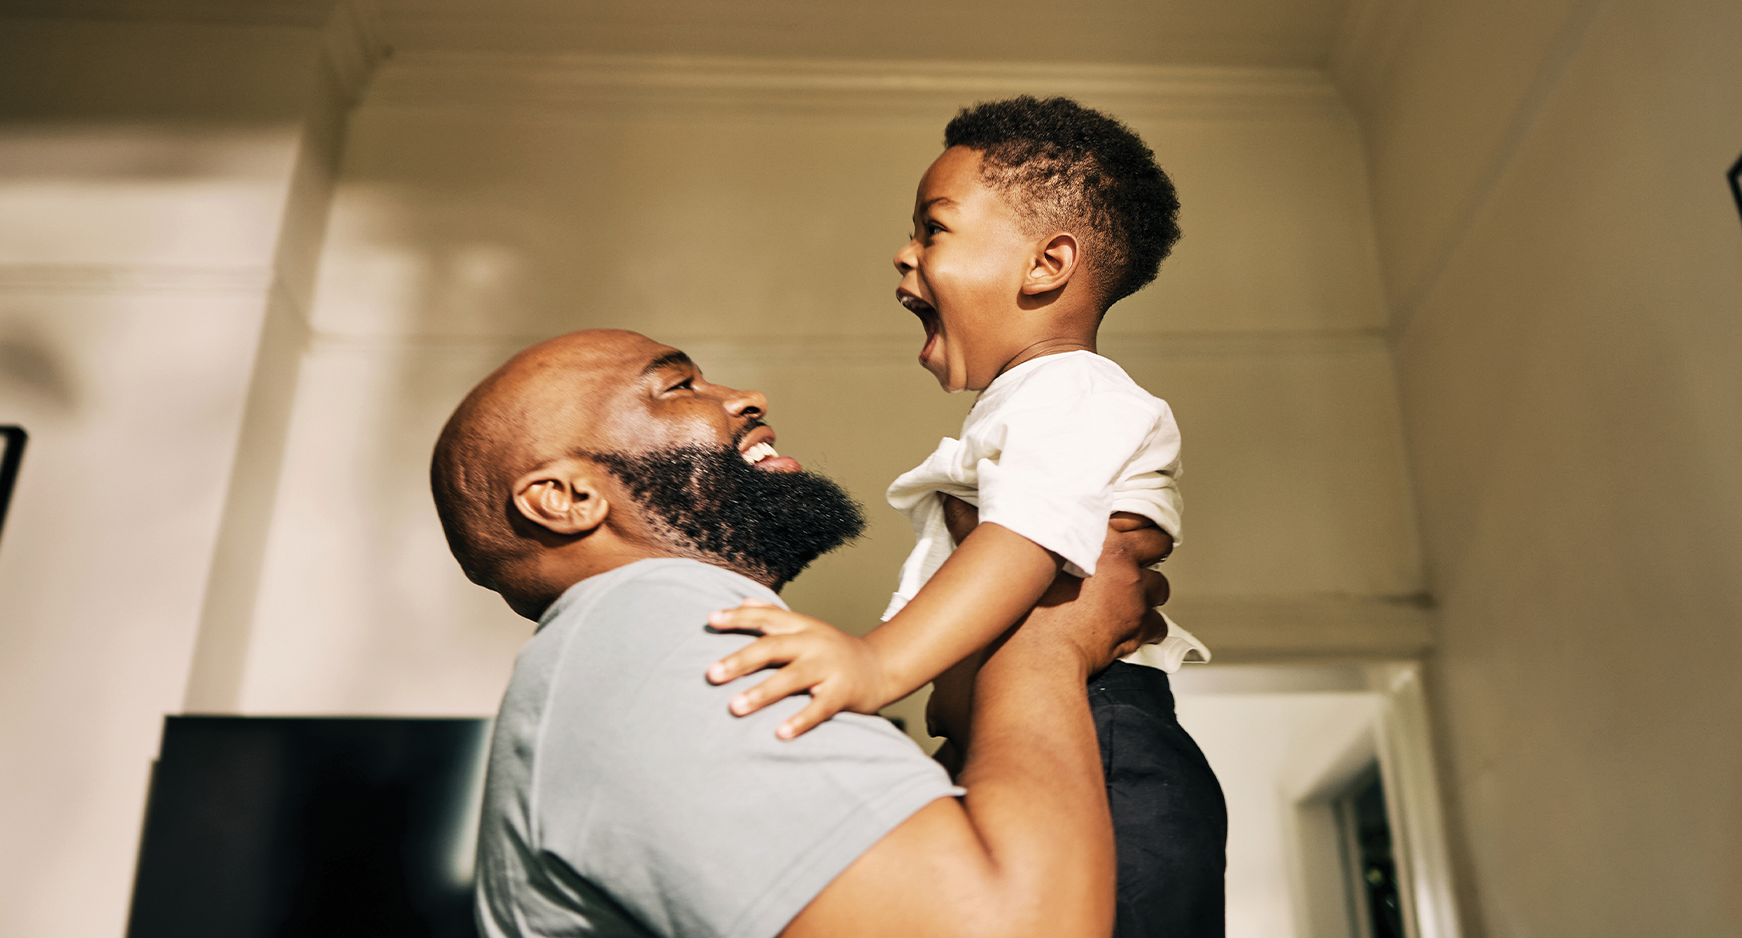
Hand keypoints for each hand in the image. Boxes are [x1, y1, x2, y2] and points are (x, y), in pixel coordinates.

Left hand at [706, 600, 895, 739]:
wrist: (880, 667)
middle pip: (774, 647)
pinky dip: (800, 720)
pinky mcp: (842, 693)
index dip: (738, 617)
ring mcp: (829, 668)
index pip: (766, 617)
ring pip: (793, 678)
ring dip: (762, 693)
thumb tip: (742, 601)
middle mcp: (814, 643)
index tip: (710, 620)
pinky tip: (780, 733)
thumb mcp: (807, 627)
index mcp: (802, 626)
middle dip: (741, 660)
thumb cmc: (833, 650)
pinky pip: (819, 708)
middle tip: (711, 674)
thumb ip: (775, 616)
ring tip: (735, 707)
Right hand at [928, 497, 1171, 740]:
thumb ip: (972, 526)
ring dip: (1147, 593)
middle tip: (1132, 563)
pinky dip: (1147, 629)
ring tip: (1129, 600)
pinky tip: (1129, 632)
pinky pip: (1157, 626)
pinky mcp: (1136, 629)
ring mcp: (1133, 596)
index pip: (1132, 514)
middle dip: (1150, 554)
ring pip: (1160, 587)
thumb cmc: (1017, 613)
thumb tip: (950, 500)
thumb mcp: (995, 560)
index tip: (1120, 531)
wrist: (1032, 661)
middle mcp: (1122, 560)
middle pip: (1159, 544)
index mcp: (1094, 534)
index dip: (1128, 524)